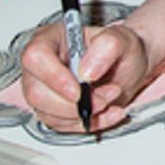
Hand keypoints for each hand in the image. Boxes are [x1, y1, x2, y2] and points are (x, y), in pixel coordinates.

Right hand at [19, 20, 155, 132]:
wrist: (129, 68)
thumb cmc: (121, 50)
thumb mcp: (123, 39)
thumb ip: (108, 45)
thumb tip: (87, 70)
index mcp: (52, 38)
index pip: (36, 56)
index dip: (54, 77)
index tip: (78, 91)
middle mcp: (43, 64)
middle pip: (36, 92)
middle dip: (74, 103)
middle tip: (103, 98)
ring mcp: (45, 89)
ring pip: (48, 113)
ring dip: (83, 114)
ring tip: (109, 99)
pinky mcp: (53, 110)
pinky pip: (62, 125)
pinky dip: (89, 123)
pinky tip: (107, 112)